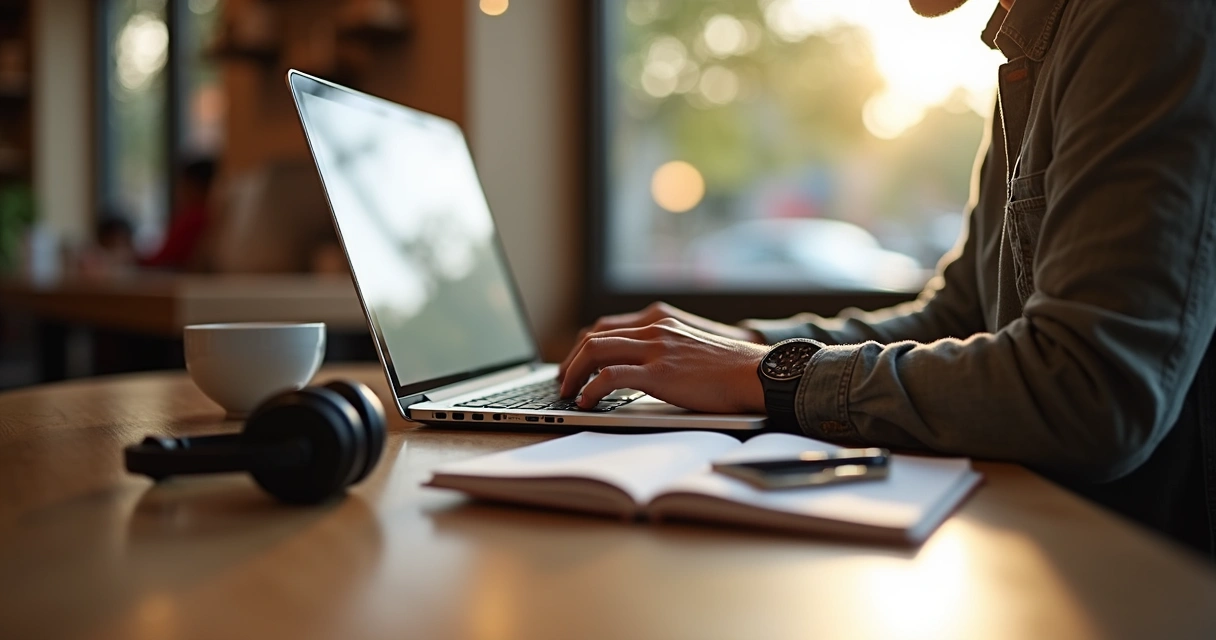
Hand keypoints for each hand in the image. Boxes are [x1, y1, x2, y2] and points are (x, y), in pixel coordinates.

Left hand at [558, 317, 768, 413]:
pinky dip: (591, 389)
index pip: (607, 328)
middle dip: (571, 361)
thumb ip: (665, 354)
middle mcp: (654, 330)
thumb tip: (642, 374)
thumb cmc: (730, 371)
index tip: (575, 365)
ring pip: (596, 352)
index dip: (584, 348)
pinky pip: (611, 376)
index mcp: (660, 323)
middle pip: (594, 338)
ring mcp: (656, 349)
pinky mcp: (659, 372)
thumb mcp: (690, 351)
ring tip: (568, 393)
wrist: (756, 373)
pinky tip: (586, 402)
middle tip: (563, 382)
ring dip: (574, 374)